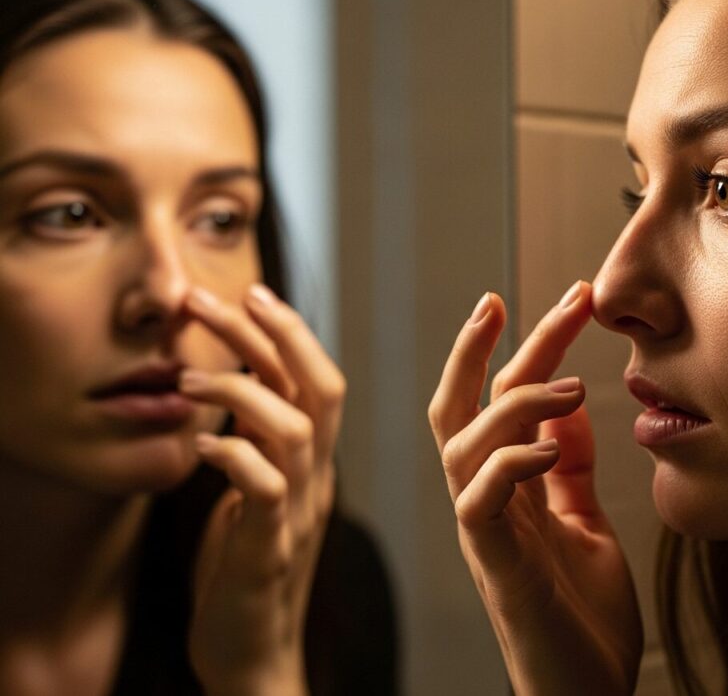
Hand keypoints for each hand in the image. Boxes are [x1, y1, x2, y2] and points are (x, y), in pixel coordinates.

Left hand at [179, 284, 344, 695]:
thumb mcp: (252, 493)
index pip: (319, 380)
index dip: (290, 332)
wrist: (252, 656)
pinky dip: (233, 457)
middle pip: (319, 389)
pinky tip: (199, 447)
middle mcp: (316, 482)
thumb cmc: (243, 570)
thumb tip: (235, 385)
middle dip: (272, 335)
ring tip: (188, 377)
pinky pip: (262, 491)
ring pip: (298, 431)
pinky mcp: (267, 552)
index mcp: (312, 466)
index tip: (250, 293)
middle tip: (216, 298)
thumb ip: (255, 442)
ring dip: (243, 391)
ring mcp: (296, 516)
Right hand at [429, 282, 642, 695]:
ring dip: (511, 403)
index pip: (503, 402)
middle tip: (499, 301)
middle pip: (458, 409)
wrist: (587, 695)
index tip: (569, 300)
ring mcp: (485, 533)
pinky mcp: (496, 566)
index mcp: (507, 489)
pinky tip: (549, 447)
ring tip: (567, 385)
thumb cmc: (584, 616)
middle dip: (474, 351)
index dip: (530, 347)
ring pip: (461, 445)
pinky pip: (479, 501)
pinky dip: (509, 463)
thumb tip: (566, 405)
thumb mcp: (585, 522)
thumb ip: (568, 468)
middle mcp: (485, 502)